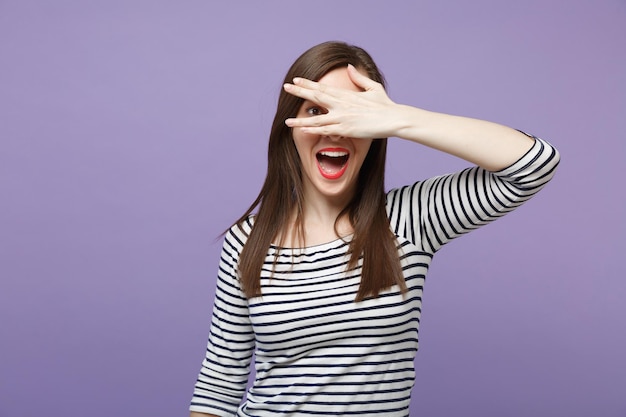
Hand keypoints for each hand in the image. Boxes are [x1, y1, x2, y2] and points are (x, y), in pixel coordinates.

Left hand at [283, 64, 400, 138]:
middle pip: (316, 97)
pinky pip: (326, 131)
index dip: (308, 84)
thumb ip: (359, 78)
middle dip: (300, 92)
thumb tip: (349, 66)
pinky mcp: (346, 129)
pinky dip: (314, 130)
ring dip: (300, 120)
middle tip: (286, 87)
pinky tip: (303, 131)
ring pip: (317, 119)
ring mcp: (343, 117)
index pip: (323, 87)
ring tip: (287, 120)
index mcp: (346, 95)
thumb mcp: (372, 87)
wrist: (393, 118)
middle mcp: (342, 104)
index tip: (296, 80)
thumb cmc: (385, 105)